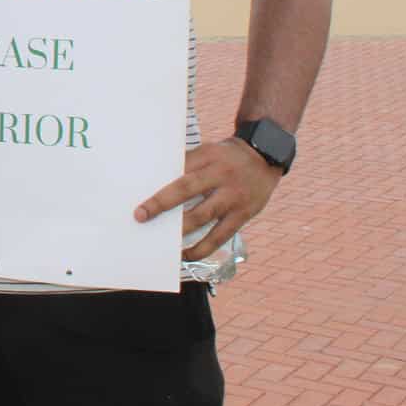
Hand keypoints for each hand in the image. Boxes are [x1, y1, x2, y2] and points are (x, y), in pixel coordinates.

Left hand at [134, 138, 282, 261]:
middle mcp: (221, 174)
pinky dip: (203, 248)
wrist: (267, 156)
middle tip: (140, 216)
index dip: (159, 178)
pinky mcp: (244, 214)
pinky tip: (187, 255)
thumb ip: (187, 165)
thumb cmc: (227, 157)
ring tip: (161, 243)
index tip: (138, 191)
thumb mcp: (209, 151)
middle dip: (161, 204)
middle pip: (186, 189)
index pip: (178, 168)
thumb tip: (157, 185)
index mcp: (208, 155)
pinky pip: (220, 236)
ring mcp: (233, 196)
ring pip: (203, 216)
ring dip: (180, 232)